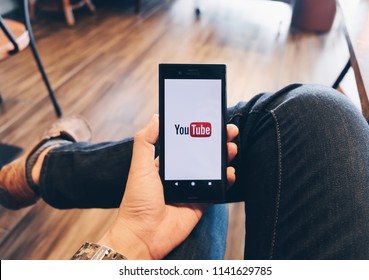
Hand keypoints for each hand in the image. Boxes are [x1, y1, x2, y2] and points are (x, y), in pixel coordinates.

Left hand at [99, 115, 238, 258]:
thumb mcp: (139, 167)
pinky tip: (230, 172)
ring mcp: (192, 188)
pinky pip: (217, 189)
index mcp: (166, 164)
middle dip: (216, 142)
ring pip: (213, 169)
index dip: (198, 131)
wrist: (143, 235)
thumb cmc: (137, 201)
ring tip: (231, 148)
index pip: (185, 143)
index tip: (209, 120)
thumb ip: (146, 142)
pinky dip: (227, 180)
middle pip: (203, 154)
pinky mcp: (201, 202)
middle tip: (228, 131)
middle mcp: (180, 174)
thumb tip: (156, 118)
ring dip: (224, 157)